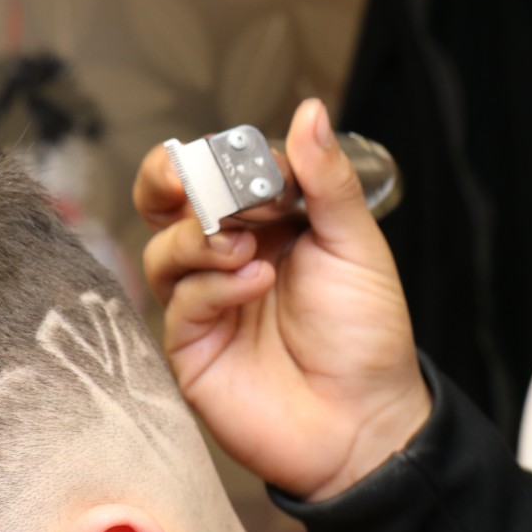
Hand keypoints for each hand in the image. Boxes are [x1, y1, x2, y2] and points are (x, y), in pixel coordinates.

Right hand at [136, 99, 431, 500]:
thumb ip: (326, 181)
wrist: (365, 421)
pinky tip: (254, 284)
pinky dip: (212, 284)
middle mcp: (229, 256)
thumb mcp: (356, 246)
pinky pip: (179, 300)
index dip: (225, 159)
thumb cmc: (367, 336)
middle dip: (168, 178)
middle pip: (168, 202)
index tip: (248, 163)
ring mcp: (206, 301)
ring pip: (164, 247)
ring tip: (246, 248)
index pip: (223, 170)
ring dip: (199, 237)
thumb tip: (309, 110)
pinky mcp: (190, 345)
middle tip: (187, 176)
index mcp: (270, 224)